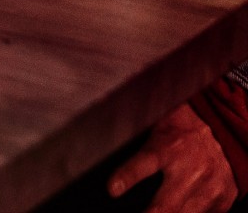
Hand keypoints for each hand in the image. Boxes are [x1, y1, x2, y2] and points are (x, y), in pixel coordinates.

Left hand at [109, 103, 237, 212]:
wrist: (226, 132)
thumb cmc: (183, 128)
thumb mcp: (157, 122)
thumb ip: (134, 135)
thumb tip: (101, 130)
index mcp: (168, 147)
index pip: (144, 163)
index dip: (127, 177)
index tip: (112, 189)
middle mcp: (191, 170)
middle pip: (166, 205)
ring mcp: (208, 189)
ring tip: (151, 212)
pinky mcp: (221, 201)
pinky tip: (178, 208)